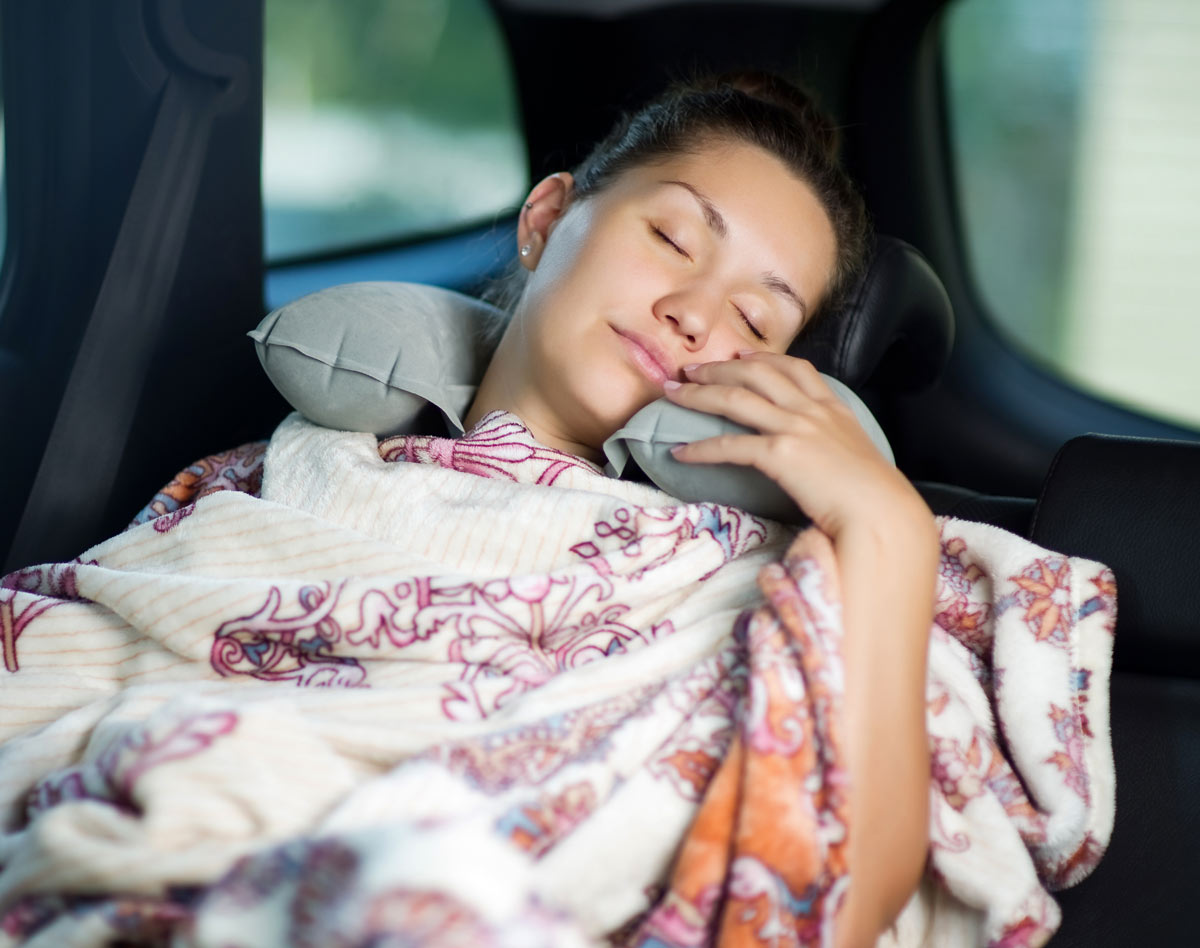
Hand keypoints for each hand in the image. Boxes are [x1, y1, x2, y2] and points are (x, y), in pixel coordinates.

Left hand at [664, 352, 930, 541]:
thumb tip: (818, 462)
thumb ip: (836, 448)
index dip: (761, 358)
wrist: (884, 514)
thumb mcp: (858, 459)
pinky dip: (700, 448)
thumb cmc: (875, 500)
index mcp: (835, 409)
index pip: (795, 368)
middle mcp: (814, 410)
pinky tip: (680, 453)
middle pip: (756, 373)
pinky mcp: (782, 454)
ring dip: (699, 394)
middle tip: (689, 370)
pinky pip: (730, 445)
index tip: (738, 356)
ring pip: (736, 398)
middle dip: (718, 368)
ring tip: (673, 394)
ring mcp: (797, 429)